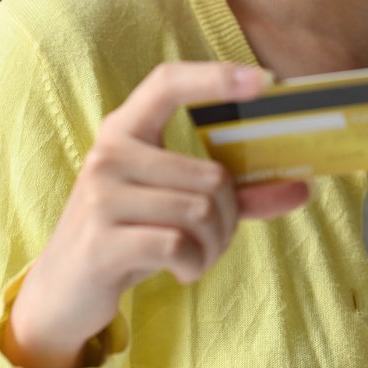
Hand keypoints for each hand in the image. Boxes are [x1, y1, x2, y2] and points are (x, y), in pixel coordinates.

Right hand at [2, 62, 308, 367]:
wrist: (63, 291)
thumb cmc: (129, 236)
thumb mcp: (175, 205)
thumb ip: (237, 194)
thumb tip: (303, 187)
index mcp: (124, 130)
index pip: (168, 83)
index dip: (216, 77)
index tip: (265, 81)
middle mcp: (108, 154)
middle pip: (212, 176)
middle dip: (229, 219)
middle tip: (212, 240)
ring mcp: (101, 195)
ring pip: (201, 212)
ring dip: (213, 247)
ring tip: (193, 257)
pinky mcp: (101, 240)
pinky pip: (179, 245)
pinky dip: (194, 266)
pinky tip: (180, 271)